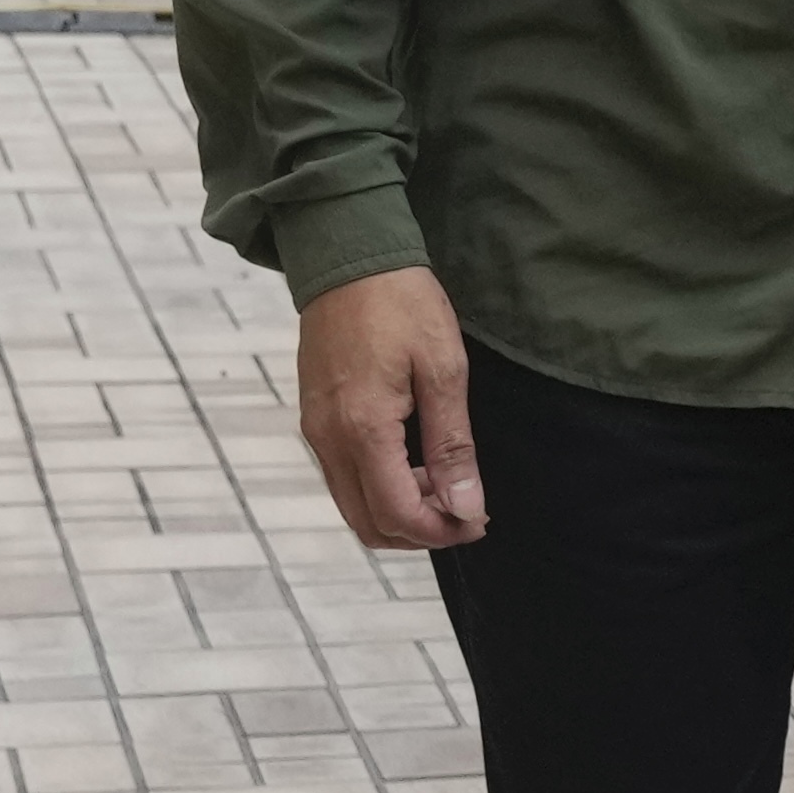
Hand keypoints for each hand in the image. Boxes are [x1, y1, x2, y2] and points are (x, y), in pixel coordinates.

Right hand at [295, 269, 486, 552]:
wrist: (348, 260)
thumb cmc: (402, 305)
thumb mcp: (444, 370)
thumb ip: (451, 446)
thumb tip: (464, 508)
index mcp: (362, 429)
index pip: (397, 514)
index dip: (441, 531)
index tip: (479, 520)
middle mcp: (327, 439)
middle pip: (368, 523)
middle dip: (420, 532)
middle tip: (467, 511)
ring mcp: (315, 431)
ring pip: (352, 506)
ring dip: (399, 513)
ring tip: (446, 486)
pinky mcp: (313, 419)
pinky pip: (342, 478)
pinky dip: (379, 489)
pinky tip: (415, 465)